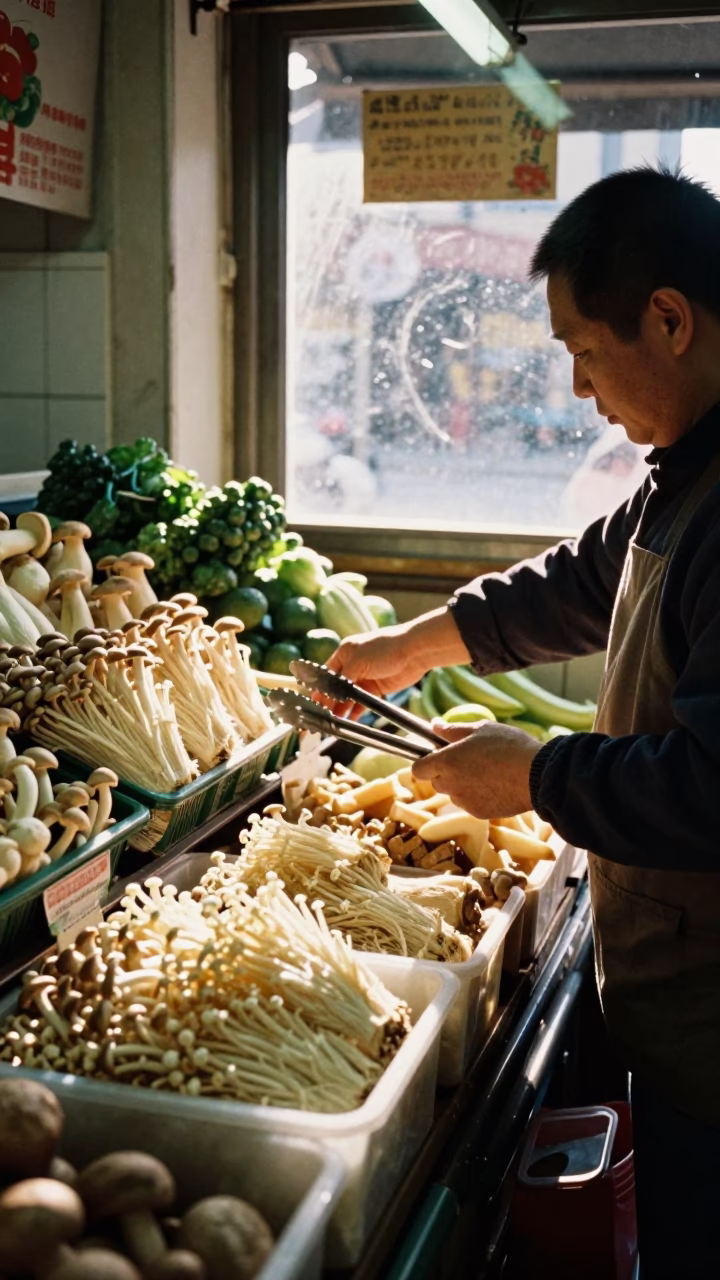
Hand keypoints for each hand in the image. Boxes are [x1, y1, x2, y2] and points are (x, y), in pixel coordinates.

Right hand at [325, 606, 469, 716]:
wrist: (415, 652)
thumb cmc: (385, 648)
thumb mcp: (358, 661)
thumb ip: (343, 678)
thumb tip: (330, 693)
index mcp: (345, 652)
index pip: (327, 673)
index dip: (321, 688)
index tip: (314, 702)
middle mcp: (353, 664)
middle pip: (337, 686)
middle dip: (330, 701)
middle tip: (323, 716)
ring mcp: (365, 676)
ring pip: (349, 696)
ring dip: (342, 708)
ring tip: (334, 721)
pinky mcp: (377, 687)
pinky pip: (363, 701)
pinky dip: (356, 710)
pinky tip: (351, 719)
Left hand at [412, 721, 541, 819]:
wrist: (538, 776)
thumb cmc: (509, 746)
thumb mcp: (481, 729)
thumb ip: (453, 730)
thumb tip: (434, 726)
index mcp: (447, 761)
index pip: (418, 768)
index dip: (425, 762)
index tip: (438, 755)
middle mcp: (451, 784)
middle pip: (436, 782)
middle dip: (447, 773)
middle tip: (468, 760)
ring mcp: (464, 801)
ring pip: (454, 793)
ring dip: (463, 785)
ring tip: (487, 772)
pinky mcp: (478, 813)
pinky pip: (471, 803)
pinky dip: (478, 796)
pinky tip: (496, 784)